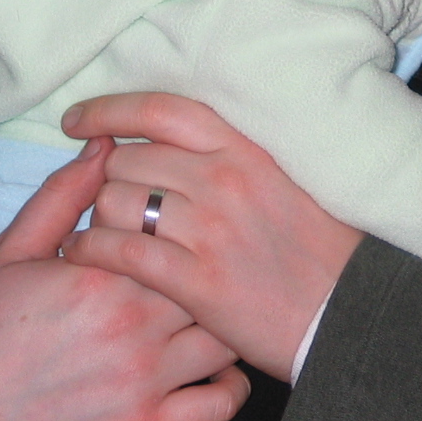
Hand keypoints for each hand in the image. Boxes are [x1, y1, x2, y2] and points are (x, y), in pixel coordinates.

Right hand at [0, 138, 247, 420]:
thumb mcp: (12, 252)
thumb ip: (64, 195)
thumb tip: (106, 142)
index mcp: (103, 274)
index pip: (175, 227)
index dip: (177, 223)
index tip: (166, 228)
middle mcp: (133, 325)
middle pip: (208, 277)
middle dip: (206, 269)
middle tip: (196, 268)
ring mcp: (145, 380)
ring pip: (225, 337)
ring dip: (223, 323)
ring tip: (207, 313)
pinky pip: (219, 406)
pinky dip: (230, 388)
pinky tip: (215, 368)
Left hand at [61, 92, 363, 381]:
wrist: (345, 310)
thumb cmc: (316, 246)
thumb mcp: (281, 178)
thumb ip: (228, 155)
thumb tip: (168, 140)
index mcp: (244, 149)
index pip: (160, 111)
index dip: (108, 111)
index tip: (76, 121)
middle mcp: (223, 179)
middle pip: (127, 159)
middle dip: (106, 178)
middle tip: (108, 201)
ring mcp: (208, 229)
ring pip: (116, 202)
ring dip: (98, 218)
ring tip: (100, 233)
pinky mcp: (196, 280)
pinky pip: (119, 252)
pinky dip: (90, 251)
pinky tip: (81, 256)